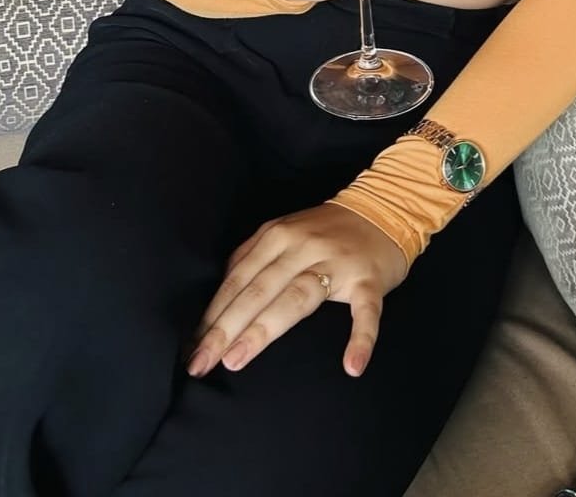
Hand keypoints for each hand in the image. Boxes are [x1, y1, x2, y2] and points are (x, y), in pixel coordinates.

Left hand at [188, 204, 407, 378]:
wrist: (383, 210)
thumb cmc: (325, 231)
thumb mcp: (283, 233)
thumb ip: (252, 259)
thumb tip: (218, 300)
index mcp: (277, 236)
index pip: (238, 279)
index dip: (213, 313)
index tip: (193, 346)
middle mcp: (302, 246)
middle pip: (258, 290)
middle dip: (226, 327)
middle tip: (202, 361)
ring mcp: (337, 262)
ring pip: (297, 297)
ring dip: (265, 329)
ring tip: (237, 360)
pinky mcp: (369, 280)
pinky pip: (366, 312)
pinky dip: (361, 338)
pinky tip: (352, 365)